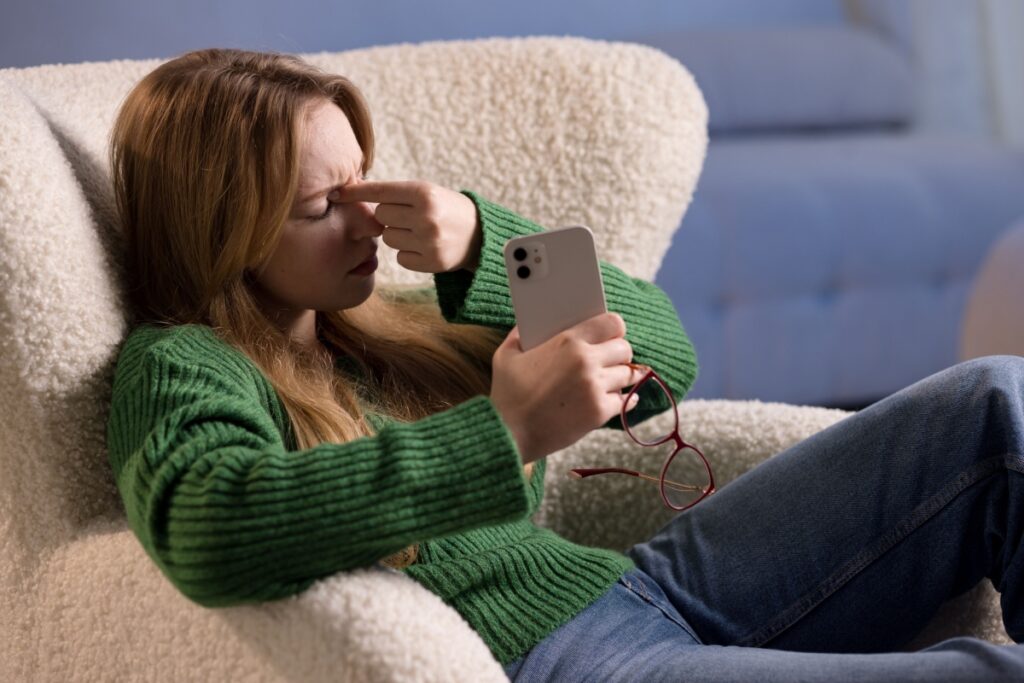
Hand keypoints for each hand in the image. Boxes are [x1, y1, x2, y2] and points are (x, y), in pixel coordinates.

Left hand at [334, 179, 481, 272]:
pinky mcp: (431, 262)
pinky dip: (408, 253)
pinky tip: (425, 247)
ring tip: (420, 232)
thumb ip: (396, 194)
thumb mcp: (428, 192)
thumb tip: (355, 190)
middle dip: (390, 216)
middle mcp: (426, 216)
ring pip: (388, 238)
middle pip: (381, 216)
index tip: (335, 194)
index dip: (356, 192)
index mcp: (425, 193)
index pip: (381, 192)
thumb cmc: (447, 209)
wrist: (481, 235)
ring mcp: (429, 241)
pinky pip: (400, 258)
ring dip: (398, 235)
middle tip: (410, 216)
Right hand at [489, 312, 644, 464]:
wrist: (509, 434)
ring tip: (615, 379)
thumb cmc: (506, 394)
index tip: (610, 335)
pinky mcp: (599, 412)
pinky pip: (625, 401)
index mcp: (568, 341)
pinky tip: (616, 398)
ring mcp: (595, 388)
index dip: (614, 328)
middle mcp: (587, 361)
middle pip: (625, 348)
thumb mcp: (506, 355)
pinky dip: (623, 400)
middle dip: (620, 353)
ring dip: (622, 376)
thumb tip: (529, 323)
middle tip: (612, 359)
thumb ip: (520, 334)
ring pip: (628, 375)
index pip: (612, 323)